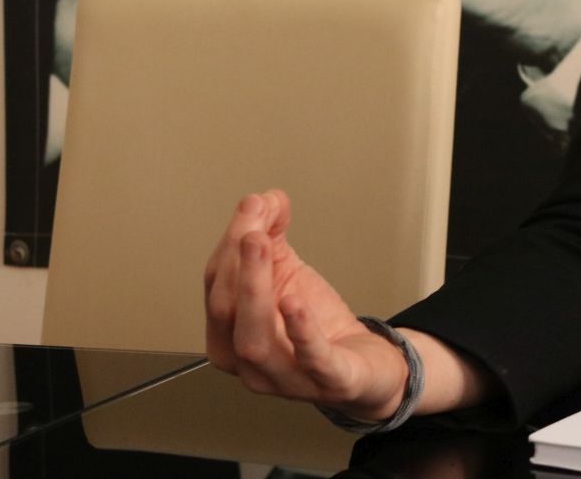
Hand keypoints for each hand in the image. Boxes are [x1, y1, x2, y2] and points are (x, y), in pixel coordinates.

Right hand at [204, 190, 410, 419]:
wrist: (363, 365)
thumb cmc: (318, 327)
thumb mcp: (289, 275)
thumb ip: (272, 235)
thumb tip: (265, 198)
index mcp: (230, 338)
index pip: (216, 289)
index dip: (230, 245)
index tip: (251, 205)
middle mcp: (249, 364)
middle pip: (227, 312)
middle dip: (236, 262)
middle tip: (251, 220)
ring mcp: (285, 379)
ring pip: (254, 339)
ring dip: (254, 287)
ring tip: (258, 245)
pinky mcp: (329, 382)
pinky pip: (310, 359)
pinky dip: (299, 330)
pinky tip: (294, 301)